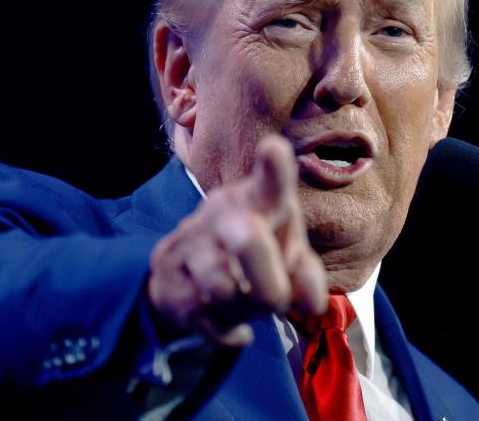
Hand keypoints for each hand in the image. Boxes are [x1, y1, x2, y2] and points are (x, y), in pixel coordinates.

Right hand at [147, 135, 327, 345]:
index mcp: (257, 199)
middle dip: (269, 286)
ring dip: (244, 311)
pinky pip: (205, 317)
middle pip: (247, 243)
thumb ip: (306, 276)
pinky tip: (225, 319)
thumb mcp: (286, 259)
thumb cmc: (253, 257)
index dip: (274, 167)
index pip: (269, 181)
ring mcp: (189, 241)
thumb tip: (312, 302)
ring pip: (224, 290)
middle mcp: (221, 211)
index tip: (274, 148)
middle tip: (277, 303)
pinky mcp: (166, 276)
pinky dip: (226, 330)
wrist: (187, 277)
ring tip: (245, 303)